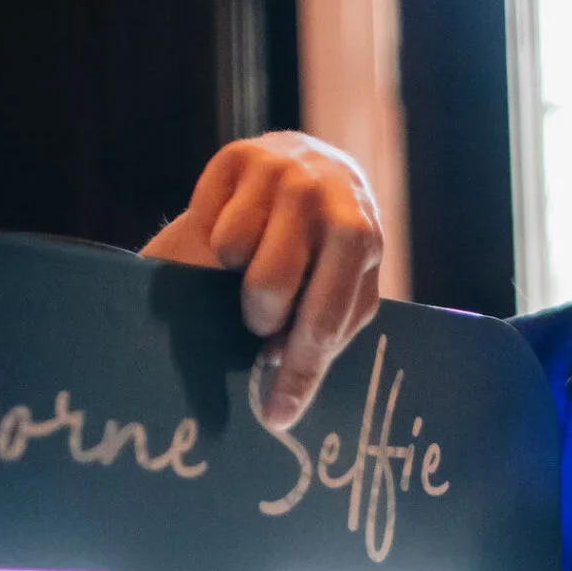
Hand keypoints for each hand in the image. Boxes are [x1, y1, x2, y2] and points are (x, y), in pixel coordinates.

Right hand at [140, 132, 383, 432]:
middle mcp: (327, 196)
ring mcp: (282, 170)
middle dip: (259, 317)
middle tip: (260, 322)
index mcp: (362, 238)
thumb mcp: (339, 284)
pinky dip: (215, 235)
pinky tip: (236, 226)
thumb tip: (283, 399)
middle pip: (271, 283)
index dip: (299, 372)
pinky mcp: (238, 154)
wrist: (305, 164)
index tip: (277, 416)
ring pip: (232, 250)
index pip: (325, 319)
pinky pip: (209, 219)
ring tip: (252, 265)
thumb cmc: (323, 246)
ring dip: (234, 273)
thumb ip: (323, 330)